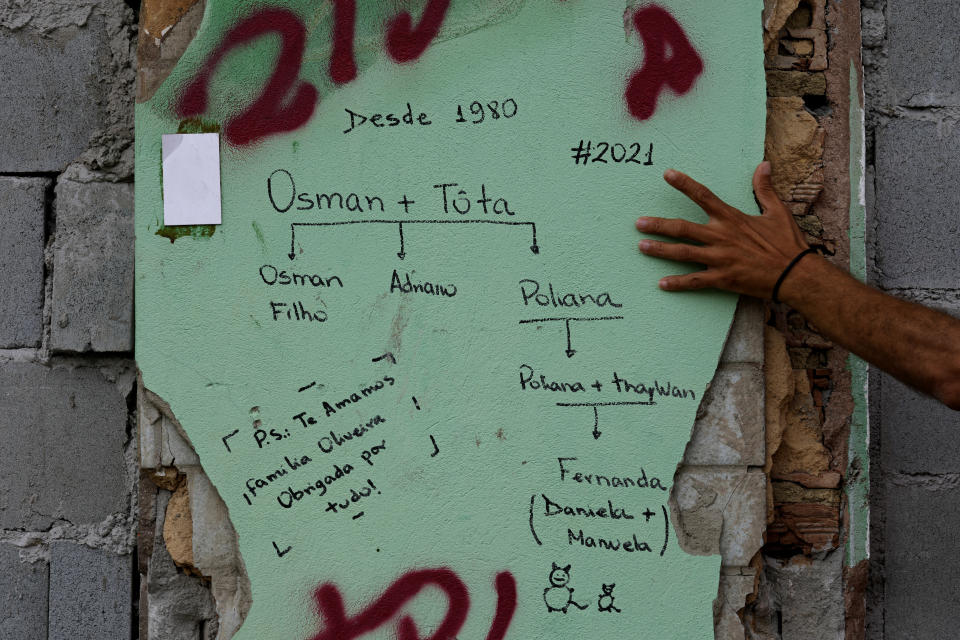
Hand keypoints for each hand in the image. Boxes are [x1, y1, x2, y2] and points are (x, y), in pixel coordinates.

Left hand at [636, 162, 809, 298]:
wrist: (795, 275)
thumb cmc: (788, 243)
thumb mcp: (777, 212)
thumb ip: (764, 189)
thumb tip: (763, 165)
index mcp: (732, 219)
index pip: (703, 196)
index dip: (684, 184)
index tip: (667, 174)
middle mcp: (721, 237)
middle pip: (682, 228)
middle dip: (658, 225)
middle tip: (639, 223)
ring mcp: (719, 259)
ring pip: (682, 254)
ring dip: (660, 250)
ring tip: (641, 247)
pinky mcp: (722, 279)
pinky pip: (694, 281)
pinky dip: (677, 283)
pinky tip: (661, 284)